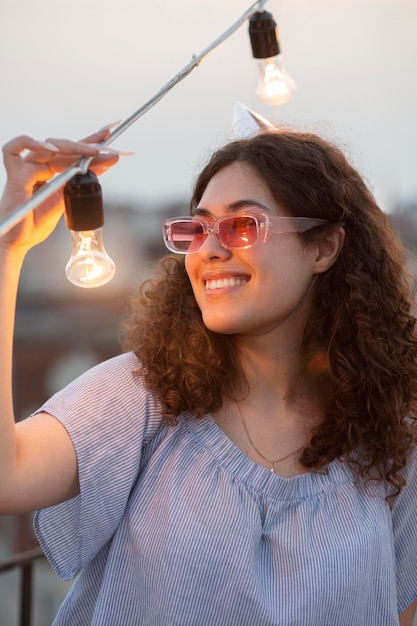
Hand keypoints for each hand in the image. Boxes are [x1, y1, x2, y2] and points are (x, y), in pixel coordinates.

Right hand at [0, 128, 118, 252]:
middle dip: (87, 145)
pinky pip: (13, 150)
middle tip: (106, 148)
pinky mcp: (14, 175)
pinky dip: (28, 143)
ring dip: (72, 147)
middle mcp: (38, 166)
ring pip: (47, 147)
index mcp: (51, 171)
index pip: (71, 152)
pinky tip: (47, 147)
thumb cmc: (37, 222)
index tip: (107, 136)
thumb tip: (101, 167)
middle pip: (63, 147)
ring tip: (91, 152)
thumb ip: (79, 183)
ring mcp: (26, 168)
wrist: (20, 240)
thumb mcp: (66, 200)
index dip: (88, 142)